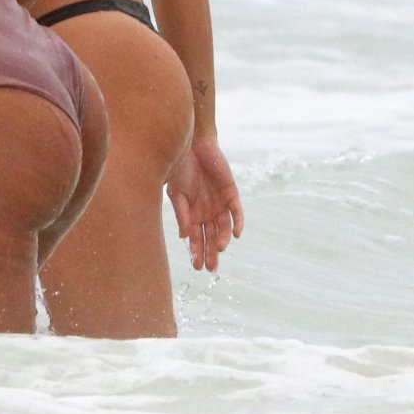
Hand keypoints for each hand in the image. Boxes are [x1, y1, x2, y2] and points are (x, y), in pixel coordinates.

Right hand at [166, 132, 243, 272]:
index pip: (196, 238)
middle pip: (212, 237)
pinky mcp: (231, 192)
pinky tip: (236, 234)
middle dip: (211, 253)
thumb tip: (183, 237)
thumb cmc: (179, 168)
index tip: (197, 266)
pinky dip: (238, 223)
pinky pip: (237, 211)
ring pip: (224, 227)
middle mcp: (207, 211)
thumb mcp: (176, 194)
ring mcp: (220, 203)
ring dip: (223, 239)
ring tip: (220, 249)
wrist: (191, 144)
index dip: (197, 252)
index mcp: (193, 213)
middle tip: (211, 268)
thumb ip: (181, 214)